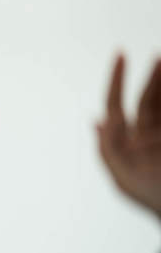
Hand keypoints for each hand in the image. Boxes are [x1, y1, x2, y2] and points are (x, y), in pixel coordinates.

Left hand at [97, 53, 160, 216]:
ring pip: (160, 103)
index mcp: (125, 141)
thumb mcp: (124, 179)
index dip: (116, 80)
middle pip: (147, 99)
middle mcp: (146, 134)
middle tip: (159, 58)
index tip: (121, 54)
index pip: (116, 105)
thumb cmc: (151, 199)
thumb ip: (109, 150)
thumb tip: (97, 121)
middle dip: (153, 78)